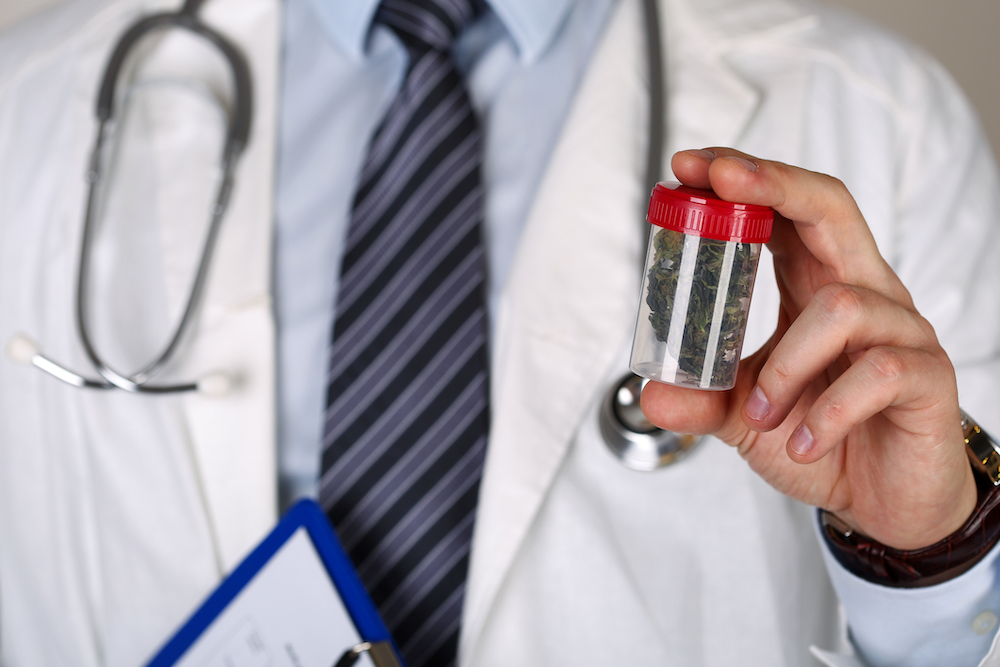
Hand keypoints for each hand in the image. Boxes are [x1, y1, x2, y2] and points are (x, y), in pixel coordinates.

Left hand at [639, 148, 976, 549]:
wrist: (881, 502)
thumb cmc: (818, 438)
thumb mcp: (744, 416)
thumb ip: (700, 398)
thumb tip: (652, 391)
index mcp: (815, 285)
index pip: (787, 210)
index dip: (745, 179)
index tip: (690, 166)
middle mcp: (863, 292)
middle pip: (830, 208)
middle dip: (773, 186)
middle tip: (719, 181)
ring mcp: (902, 331)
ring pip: (842, 307)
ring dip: (783, 366)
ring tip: (760, 416)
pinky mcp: (928, 377)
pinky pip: (879, 372)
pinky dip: (825, 412)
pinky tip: (802, 442)